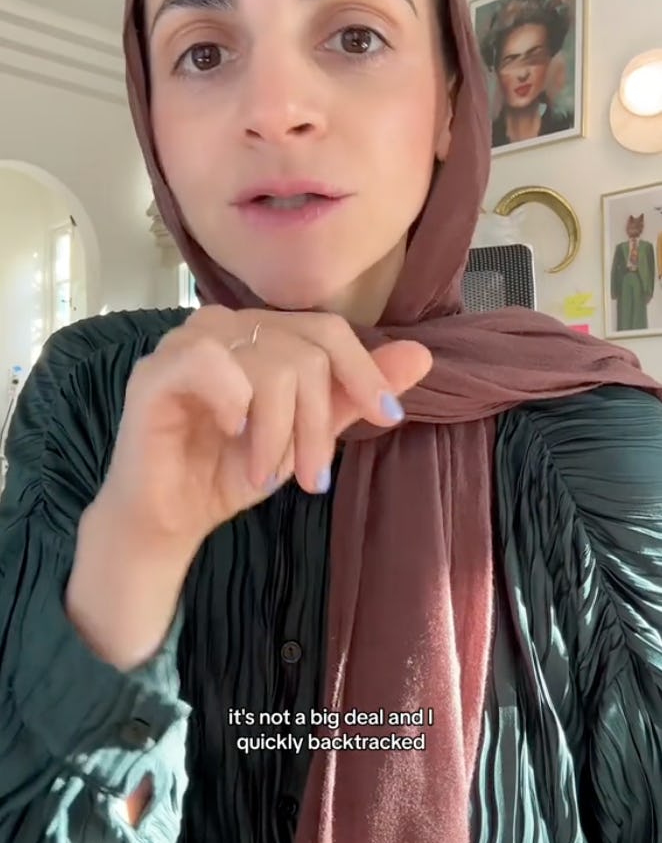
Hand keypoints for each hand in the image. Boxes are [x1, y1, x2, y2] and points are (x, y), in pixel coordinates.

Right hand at [97, 305, 431, 550]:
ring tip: (264, 471)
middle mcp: (227, 325)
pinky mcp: (155, 371)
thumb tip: (421, 355)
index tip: (388, 417)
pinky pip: (212, 361)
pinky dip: (236, 406)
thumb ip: (354, 394)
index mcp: (262, 333)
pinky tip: (232, 435)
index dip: (364, 370)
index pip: (328, 330)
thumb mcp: (307, 434)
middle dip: (318, 424)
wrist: (172, 518)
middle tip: (310, 478)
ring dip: (279, 432)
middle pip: (306, 353)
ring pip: (271, 363)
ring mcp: (188, 342)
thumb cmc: (234, 469)